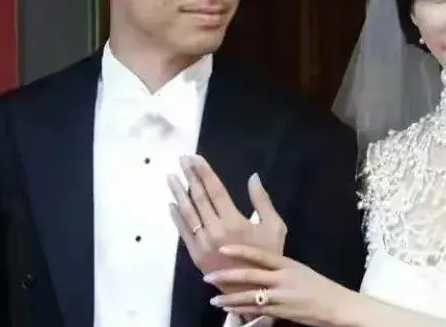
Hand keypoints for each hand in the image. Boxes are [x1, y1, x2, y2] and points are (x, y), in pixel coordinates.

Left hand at [169, 155, 286, 293]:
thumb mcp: (274, 227)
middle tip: (182, 159)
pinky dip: (176, 217)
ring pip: (187, 212)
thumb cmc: (266, 256)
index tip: (195, 158)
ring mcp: (202, 243)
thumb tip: (253, 177)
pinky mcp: (195, 254)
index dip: (204, 172)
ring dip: (178, 193)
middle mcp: (214, 230)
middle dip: (189, 176)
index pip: (214, 190)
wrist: (252, 289)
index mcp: (234, 221)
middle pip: (199, 197)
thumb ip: (262, 201)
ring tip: (171, 177)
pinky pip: (183, 231)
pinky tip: (172, 204)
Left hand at [205, 245, 360, 326]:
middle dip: (227, 276)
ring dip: (229, 298)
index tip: (223, 248)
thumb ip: (279, 264)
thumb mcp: (299, 268)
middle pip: (250, 275)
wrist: (337, 305)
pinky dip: (240, 310)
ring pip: (249, 296)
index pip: (260, 254)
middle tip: (208, 276)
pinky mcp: (280, 312)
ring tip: (213, 299)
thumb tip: (257, 258)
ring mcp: (281, 297)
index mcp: (287, 263)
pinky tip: (228, 309)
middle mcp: (282, 278)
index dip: (240, 251)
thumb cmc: (318, 285)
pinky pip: (256, 311)